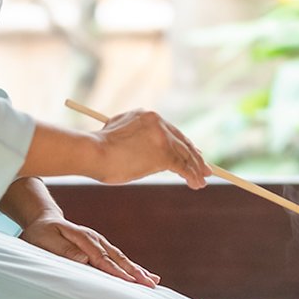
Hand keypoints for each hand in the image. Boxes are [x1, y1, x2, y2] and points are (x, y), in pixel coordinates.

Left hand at [21, 213, 159, 287]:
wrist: (43, 220)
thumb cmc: (40, 234)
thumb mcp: (45, 240)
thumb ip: (64, 250)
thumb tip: (84, 259)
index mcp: (83, 239)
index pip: (102, 259)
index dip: (116, 271)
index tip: (130, 282)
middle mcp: (95, 240)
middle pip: (117, 258)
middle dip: (135, 272)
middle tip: (150, 285)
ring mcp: (99, 242)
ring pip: (121, 258)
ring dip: (137, 270)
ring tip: (153, 281)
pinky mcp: (100, 247)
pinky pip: (117, 258)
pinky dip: (131, 267)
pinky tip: (142, 274)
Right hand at [88, 108, 209, 188]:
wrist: (92, 152)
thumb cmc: (99, 149)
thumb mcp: (119, 135)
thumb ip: (137, 138)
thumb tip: (152, 156)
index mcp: (147, 115)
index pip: (172, 131)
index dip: (183, 145)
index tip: (192, 154)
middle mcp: (158, 122)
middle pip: (182, 141)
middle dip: (194, 157)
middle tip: (205, 169)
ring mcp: (162, 137)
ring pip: (184, 155)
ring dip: (195, 170)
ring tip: (202, 181)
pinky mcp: (163, 153)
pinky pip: (182, 166)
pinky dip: (191, 175)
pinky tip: (196, 183)